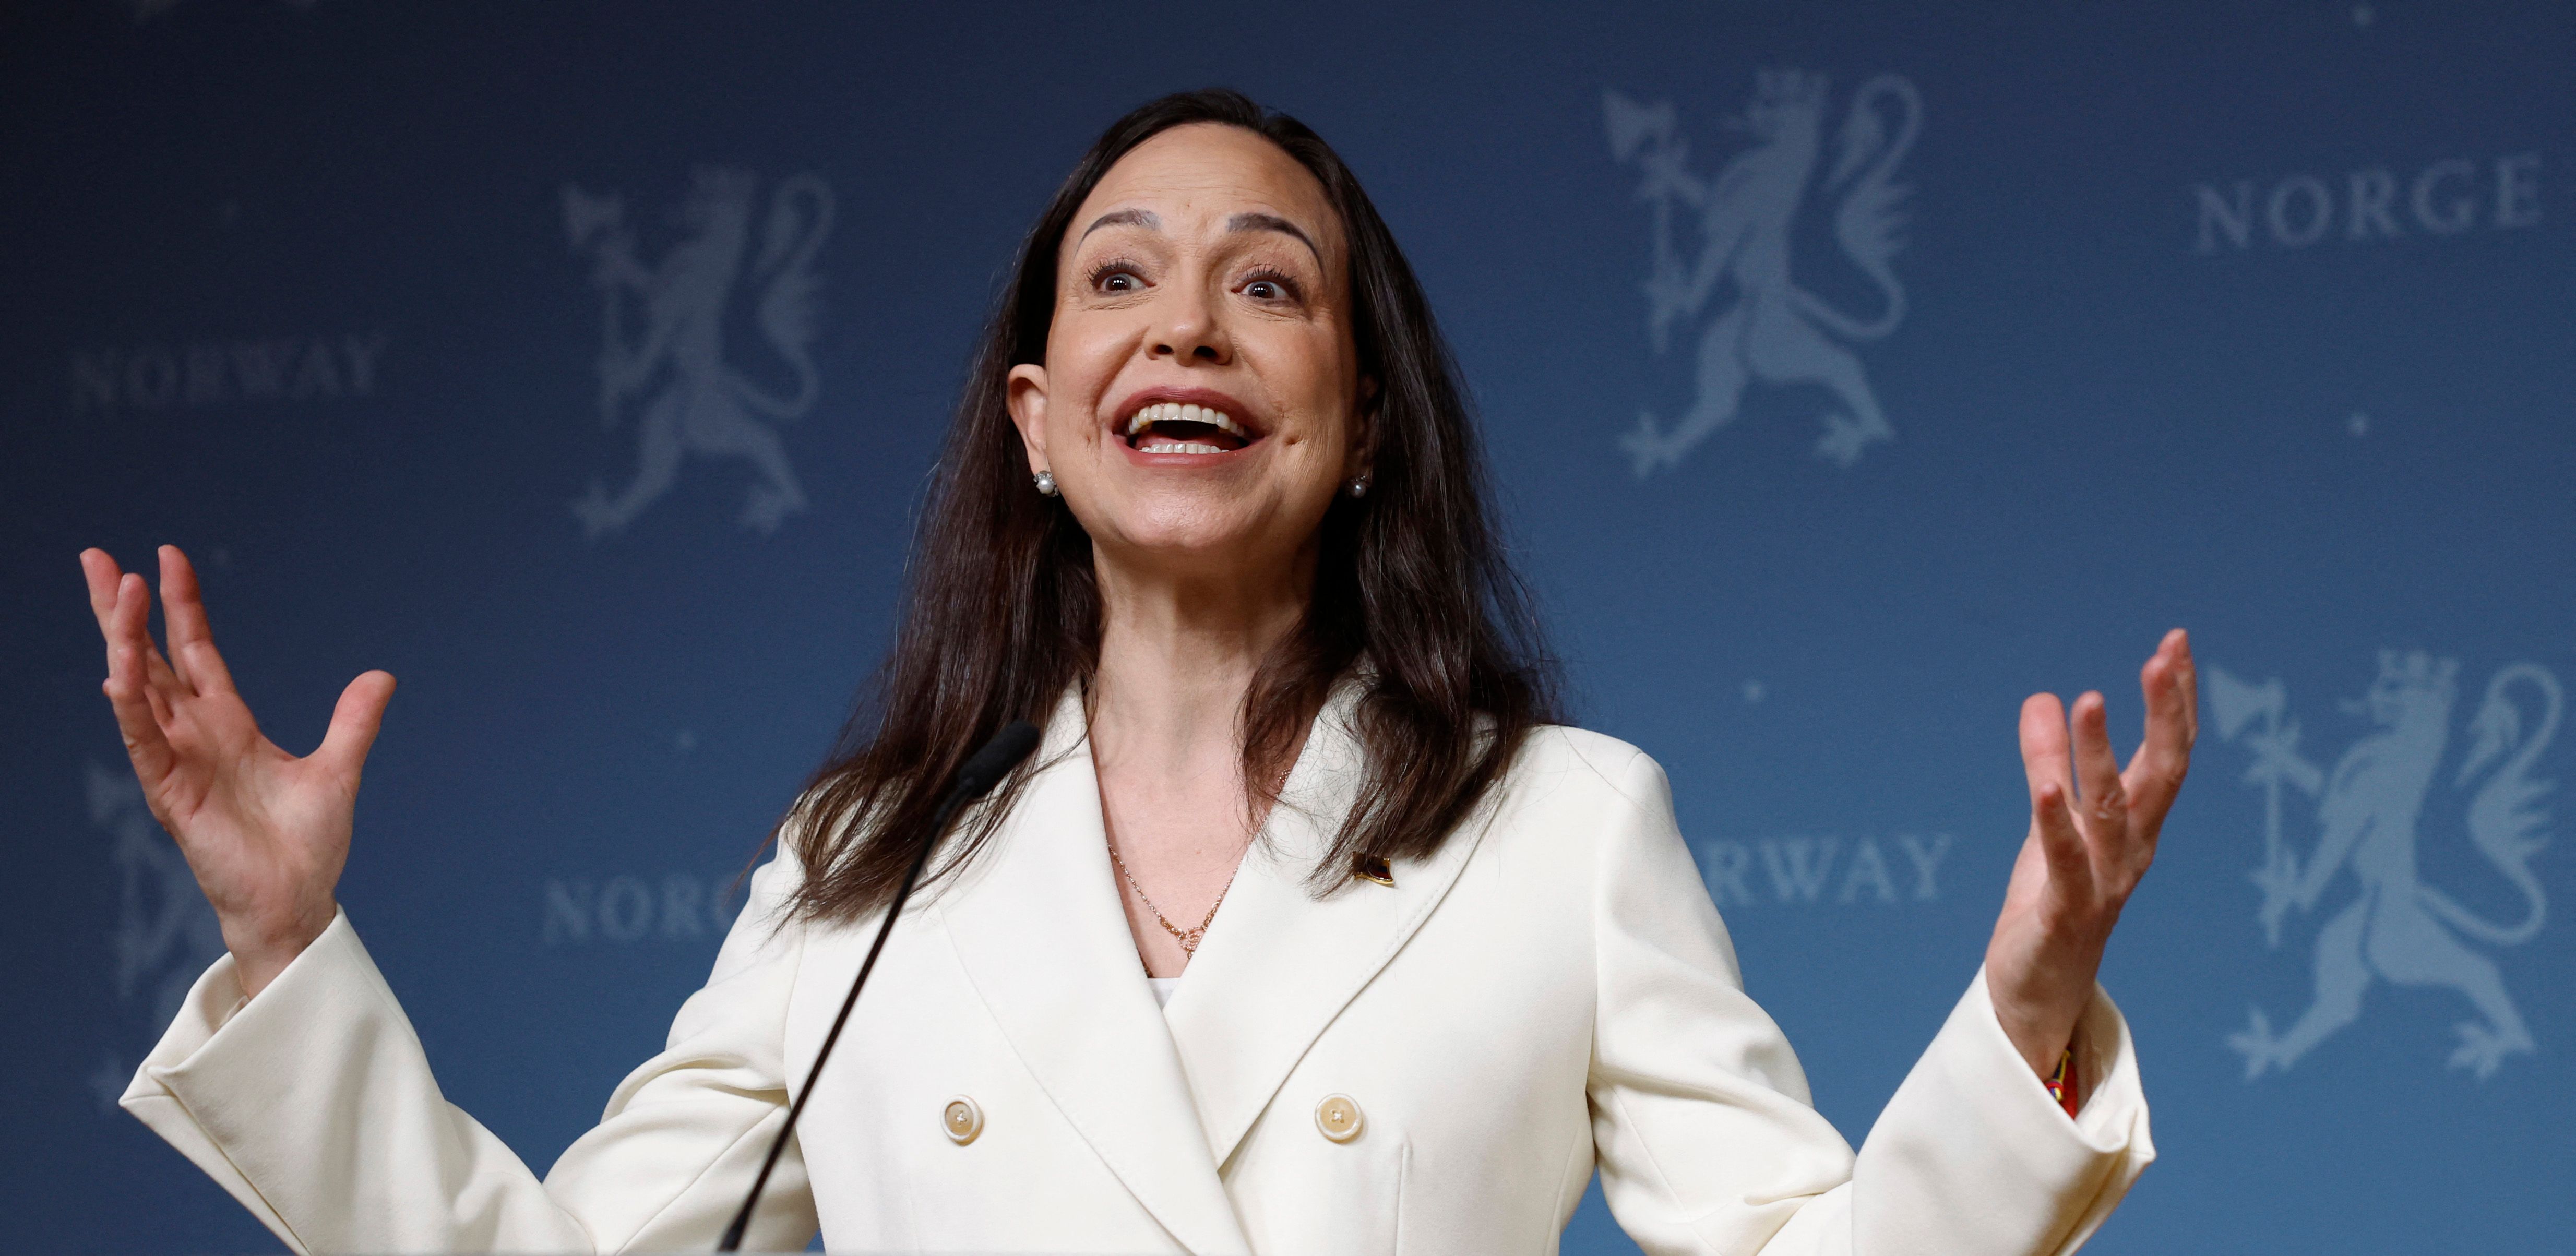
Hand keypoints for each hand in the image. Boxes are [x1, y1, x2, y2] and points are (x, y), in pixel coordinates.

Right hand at [81, 546, 395, 997]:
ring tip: (114, 593)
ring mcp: (177, 762)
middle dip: (124, 610)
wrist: (297, 900)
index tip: (168, 557)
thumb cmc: (307, 844)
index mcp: (229, 724)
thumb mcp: (338, 770)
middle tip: (96, 556)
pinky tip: (117, 670)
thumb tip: (382, 676)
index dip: (182, 606)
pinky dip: (130, 707)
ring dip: (123, 642)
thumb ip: (354, 722)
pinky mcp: (170, 794)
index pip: (196, 650)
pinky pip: (143, 741)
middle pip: (150, 658)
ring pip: (139, 690)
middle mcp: (194, 735)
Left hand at [1985, 629, 2196, 1076]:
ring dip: (2099, 755)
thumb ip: (2050, 762)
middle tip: (2161, 656)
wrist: (2039, 990)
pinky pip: (2062, 862)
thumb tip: (2044, 697)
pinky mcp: (2063, 912)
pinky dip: (2054, 822)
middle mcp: (2133, 850)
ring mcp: (2103, 883)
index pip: (2169, 754)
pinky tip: (2043, 787)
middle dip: (2164, 714)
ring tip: (2090, 699)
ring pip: (2110, 811)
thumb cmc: (2053, 899)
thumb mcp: (2049, 820)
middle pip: (2161, 774)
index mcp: (2137, 826)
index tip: (2176, 642)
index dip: (2176, 700)